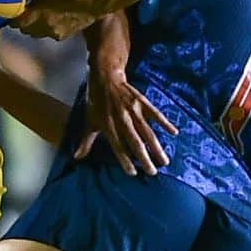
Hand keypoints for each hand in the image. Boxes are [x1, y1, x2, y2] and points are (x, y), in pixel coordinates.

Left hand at [14, 0, 100, 42]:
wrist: (95, 2)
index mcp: (37, 14)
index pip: (14, 22)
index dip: (11, 16)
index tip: (10, 9)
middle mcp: (43, 27)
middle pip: (23, 29)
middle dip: (21, 21)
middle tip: (22, 10)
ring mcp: (53, 32)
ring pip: (35, 33)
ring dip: (33, 26)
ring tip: (35, 14)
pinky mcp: (62, 36)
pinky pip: (48, 34)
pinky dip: (46, 28)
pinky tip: (51, 18)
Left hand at [76, 61, 175, 176]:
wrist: (105, 77)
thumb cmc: (96, 102)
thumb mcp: (89, 121)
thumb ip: (86, 141)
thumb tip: (76, 157)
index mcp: (108, 125)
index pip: (117, 146)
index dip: (124, 160)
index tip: (133, 173)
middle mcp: (121, 119)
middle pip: (135, 141)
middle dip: (144, 158)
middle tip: (152, 172)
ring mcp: (133, 110)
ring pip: (147, 131)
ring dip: (156, 147)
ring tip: (164, 161)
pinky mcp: (142, 101)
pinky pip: (155, 113)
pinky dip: (165, 123)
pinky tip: (174, 132)